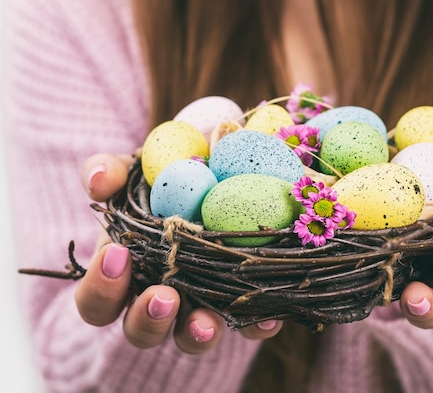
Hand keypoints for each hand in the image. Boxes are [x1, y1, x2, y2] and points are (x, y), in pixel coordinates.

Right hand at [75, 153, 281, 352]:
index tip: (117, 256)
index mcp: (127, 270)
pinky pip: (248, 324)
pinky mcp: (242, 301)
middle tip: (164, 295)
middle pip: (140, 329)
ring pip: (189, 337)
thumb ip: (113, 171)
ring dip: (195, 333)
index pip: (97, 299)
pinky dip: (256, 325)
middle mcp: (160, 294)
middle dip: (147, 319)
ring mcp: (200, 301)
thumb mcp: (143, 165)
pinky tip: (268, 315)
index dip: (100, 287)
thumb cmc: (174, 168)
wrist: (224, 165)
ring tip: (206, 322)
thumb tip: (96, 182)